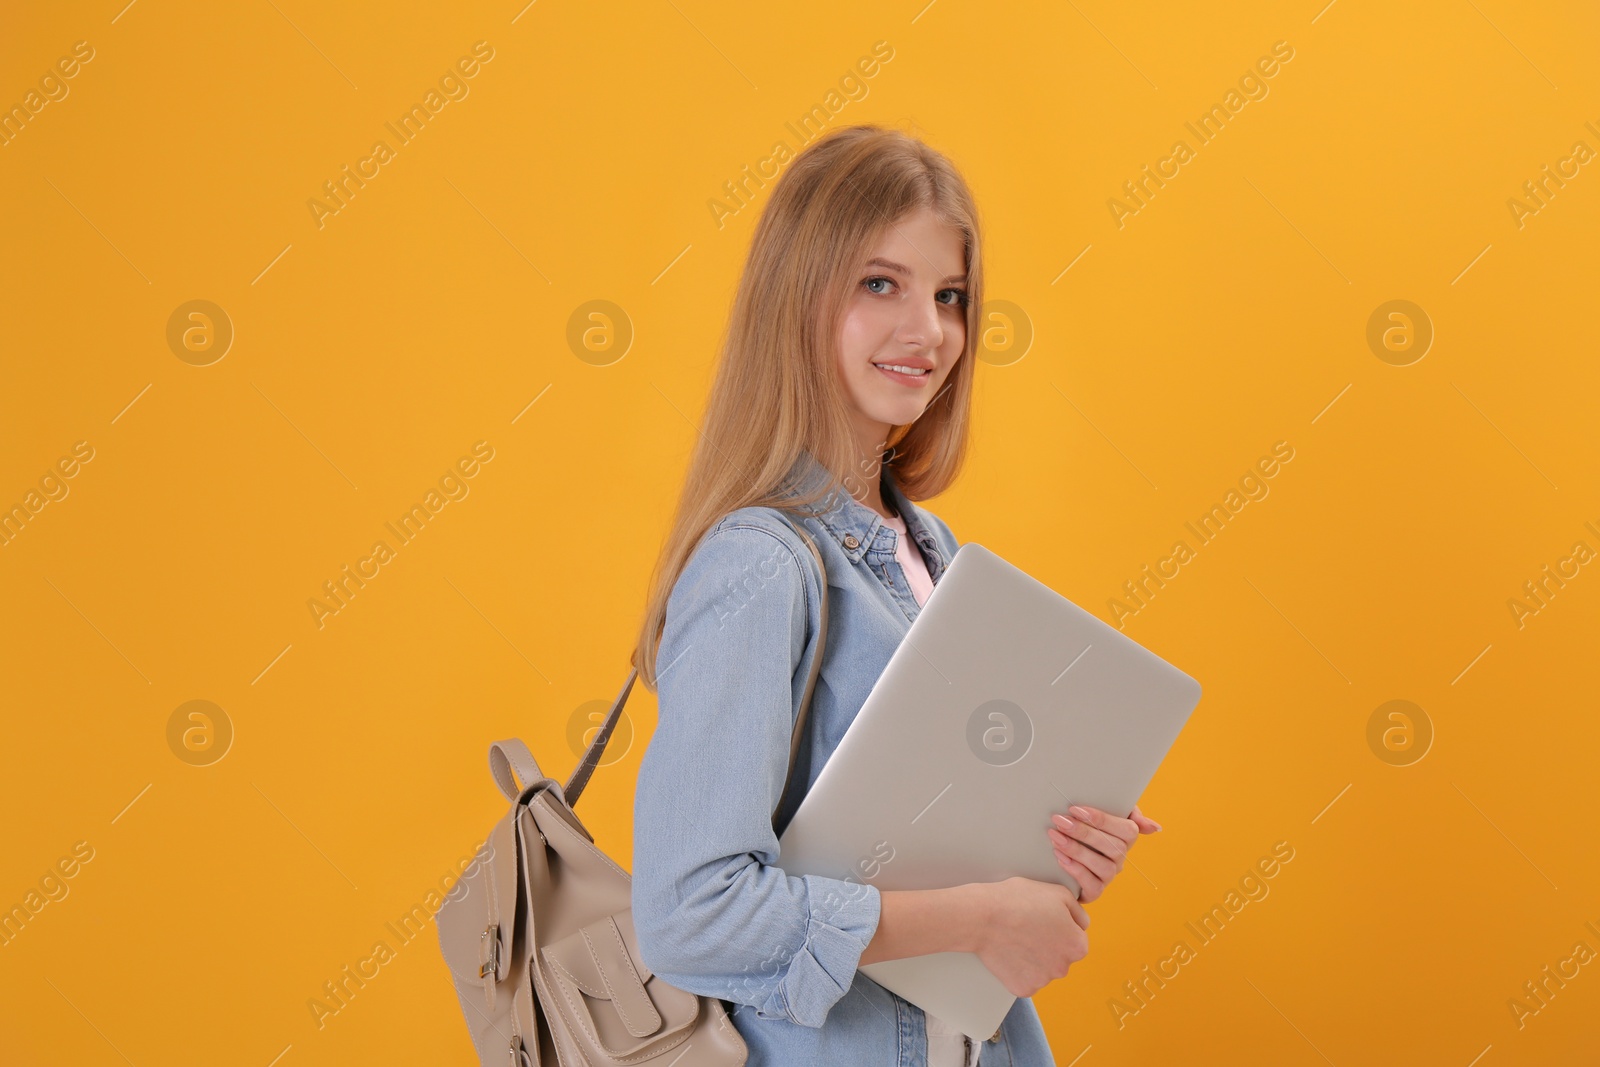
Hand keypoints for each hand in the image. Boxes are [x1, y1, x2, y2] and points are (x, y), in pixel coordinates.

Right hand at [972, 876, 1090, 997]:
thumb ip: (1079, 912)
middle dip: (1049, 945)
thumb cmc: (1018, 900)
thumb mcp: (1058, 893)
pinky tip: (1009, 952)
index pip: (1075, 938)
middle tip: (1028, 927)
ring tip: (1016, 938)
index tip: (1043, 919)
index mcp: (1077, 946)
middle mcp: (1064, 968)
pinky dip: (1018, 969)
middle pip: (1060, 956)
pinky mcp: (1023, 989)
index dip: (1060, 926)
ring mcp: (1043, 981)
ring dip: (1034, 958)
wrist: (982, 916)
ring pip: (1043, 969)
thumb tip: (1083, 924)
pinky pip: (1025, 979)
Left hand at [1045, 803, 1160, 902]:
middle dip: (1084, 833)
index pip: (1128, 830)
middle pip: (1113, 848)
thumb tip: (1155, 828)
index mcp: (1126, 838)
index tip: (1075, 809)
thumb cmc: (1086, 825)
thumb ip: (1130, 813)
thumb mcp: (1106, 811)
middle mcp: (1120, 858)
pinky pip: (1093, 886)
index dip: (1102, 820)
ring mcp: (1108, 876)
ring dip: (1077, 851)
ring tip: (1056, 837)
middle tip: (1060, 821)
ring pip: (1103, 867)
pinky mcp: (1094, 891)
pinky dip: (1076, 870)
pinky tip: (1059, 856)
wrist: (1060, 853)